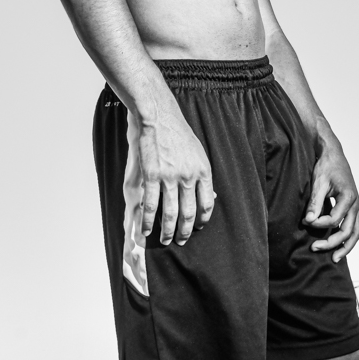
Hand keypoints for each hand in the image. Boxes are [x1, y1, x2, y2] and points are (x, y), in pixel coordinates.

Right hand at [138, 106, 214, 246]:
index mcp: (203, 170)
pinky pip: (150, 204)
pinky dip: (148, 221)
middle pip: (188, 212)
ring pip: (170, 213)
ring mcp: (169, 177)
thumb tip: (211, 196)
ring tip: (165, 240)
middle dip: (185, 230)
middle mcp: (188, 176)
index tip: (198, 226)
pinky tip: (147, 230)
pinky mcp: (151, 176)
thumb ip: (203, 175)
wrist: (160, 118)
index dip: (203, 218)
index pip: (207, 203)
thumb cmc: (179, 134)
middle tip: (181, 240)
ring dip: (167, 231)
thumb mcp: (199, 153)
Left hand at [304, 129, 358, 261]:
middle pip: (348, 231)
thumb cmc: (326, 166)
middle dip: (331, 242)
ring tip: (334, 259)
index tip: (305, 222)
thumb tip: (309, 220)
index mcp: (349, 196)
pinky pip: (354, 227)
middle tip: (314, 248)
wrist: (333, 154)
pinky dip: (347, 239)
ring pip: (356, 232)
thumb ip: (315, 202)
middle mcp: (356, 203)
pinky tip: (338, 246)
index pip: (334, 220)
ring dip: (345, 247)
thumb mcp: (318, 182)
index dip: (318, 224)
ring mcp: (356, 206)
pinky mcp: (353, 207)